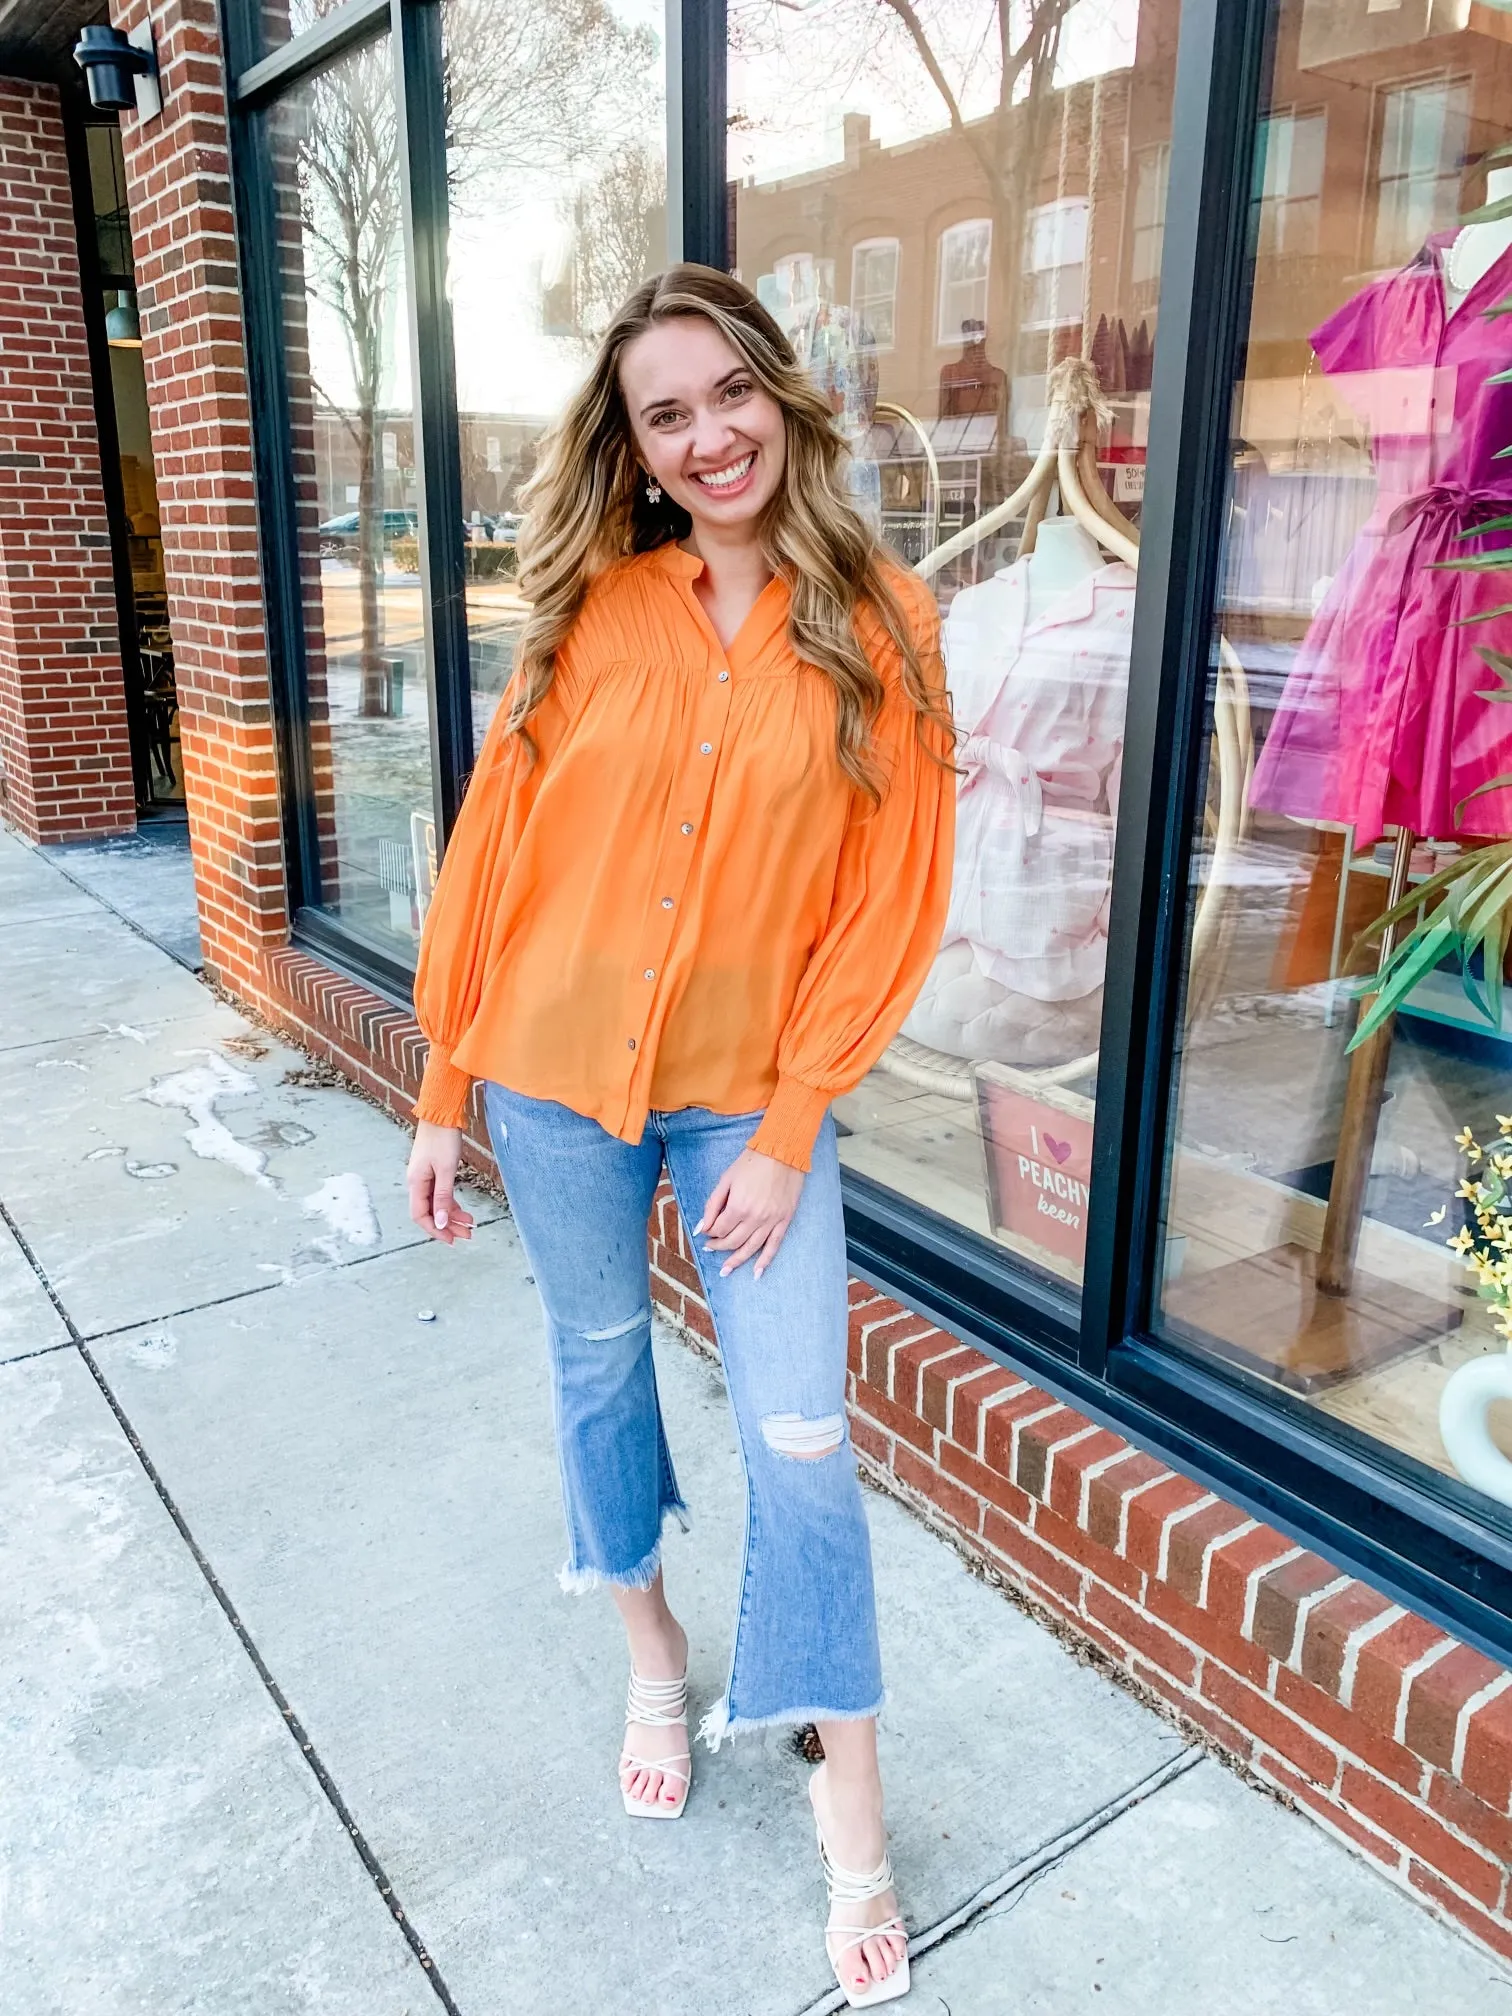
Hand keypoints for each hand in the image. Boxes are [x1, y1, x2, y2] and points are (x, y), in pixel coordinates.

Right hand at [407, 1121, 475, 1245]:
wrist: (441, 1114)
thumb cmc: (442, 1138)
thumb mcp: (446, 1170)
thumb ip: (442, 1197)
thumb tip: (440, 1222)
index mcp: (416, 1183)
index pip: (420, 1216)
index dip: (435, 1230)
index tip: (451, 1240)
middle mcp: (417, 1183)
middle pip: (430, 1213)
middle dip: (447, 1226)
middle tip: (467, 1235)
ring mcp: (425, 1177)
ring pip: (437, 1205)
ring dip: (452, 1216)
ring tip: (470, 1225)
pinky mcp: (433, 1171)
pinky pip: (441, 1194)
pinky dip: (451, 1204)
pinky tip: (464, 1211)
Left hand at [696, 1148, 802, 1279]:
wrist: (783, 1152)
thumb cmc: (752, 1162)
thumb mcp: (726, 1179)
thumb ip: (712, 1204)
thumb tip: (702, 1227)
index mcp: (738, 1206)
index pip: (720, 1229)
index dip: (711, 1232)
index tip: (708, 1230)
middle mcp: (754, 1218)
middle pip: (733, 1242)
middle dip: (719, 1246)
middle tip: (711, 1248)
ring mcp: (771, 1221)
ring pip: (751, 1248)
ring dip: (736, 1261)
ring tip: (726, 1270)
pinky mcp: (784, 1220)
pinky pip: (774, 1246)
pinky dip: (765, 1261)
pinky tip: (757, 1273)